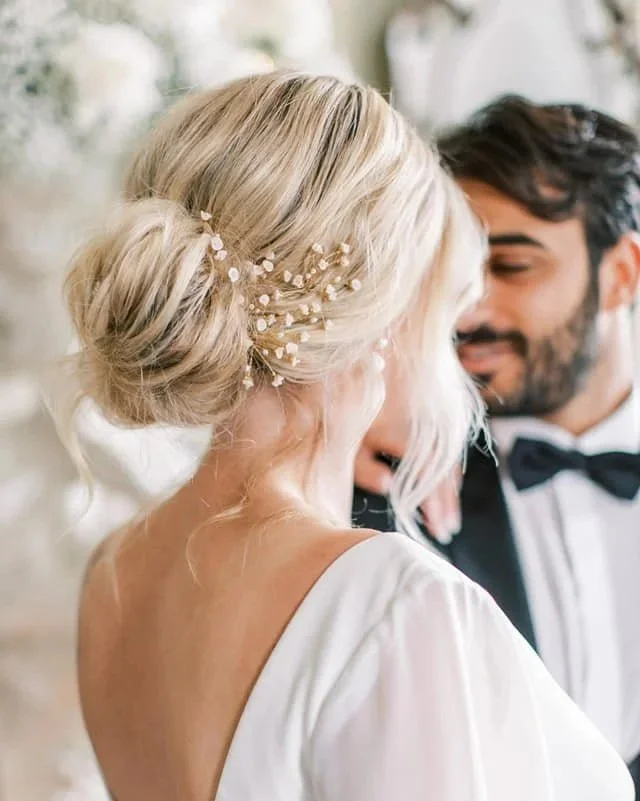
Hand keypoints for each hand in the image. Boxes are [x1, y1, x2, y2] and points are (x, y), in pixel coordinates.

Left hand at [354, 361, 461, 542]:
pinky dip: (448, 465)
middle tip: (447, 532)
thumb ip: (365, 465)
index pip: (429, 483)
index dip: (435, 509)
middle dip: (446, 505)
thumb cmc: (351, 392)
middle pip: (444, 474)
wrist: (381, 342)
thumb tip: (390, 487)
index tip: (439, 531)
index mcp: (406, 437)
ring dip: (450, 489)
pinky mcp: (436, 409)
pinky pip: (447, 442)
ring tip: (449, 515)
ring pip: (449, 458)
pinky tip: (447, 481)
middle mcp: (427, 428)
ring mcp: (434, 418)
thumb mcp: (349, 432)